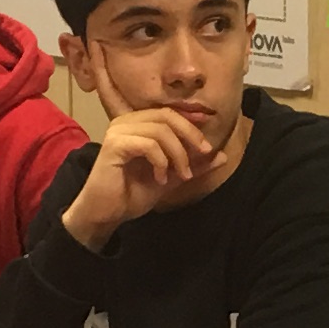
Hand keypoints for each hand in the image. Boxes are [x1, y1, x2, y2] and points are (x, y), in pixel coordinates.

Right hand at [58, 107, 219, 250]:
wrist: (106, 213)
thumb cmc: (131, 194)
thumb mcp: (170, 178)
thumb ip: (193, 166)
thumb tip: (222, 156)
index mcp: (138, 124)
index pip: (170, 114)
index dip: (192, 124)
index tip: (208, 146)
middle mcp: (126, 122)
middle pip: (167, 116)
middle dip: (190, 136)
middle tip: (203, 155)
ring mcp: (118, 131)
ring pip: (160, 130)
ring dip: (178, 153)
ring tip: (180, 175)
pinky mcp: (114, 145)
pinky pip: (148, 144)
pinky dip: (161, 161)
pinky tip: (160, 179)